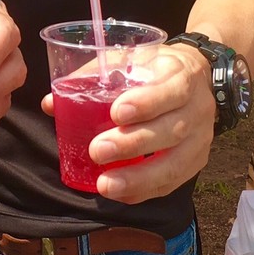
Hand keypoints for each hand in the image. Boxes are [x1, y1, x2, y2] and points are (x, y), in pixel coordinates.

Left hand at [41, 44, 214, 203]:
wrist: (199, 78)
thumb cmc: (155, 70)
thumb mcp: (131, 60)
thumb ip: (93, 78)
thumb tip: (52, 104)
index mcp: (183, 76)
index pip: (170, 91)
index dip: (145, 103)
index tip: (116, 113)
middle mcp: (198, 109)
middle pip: (171, 130)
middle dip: (132, 144)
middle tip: (97, 151)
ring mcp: (202, 138)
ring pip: (175, 163)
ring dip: (139, 177)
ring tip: (106, 185)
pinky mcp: (197, 161)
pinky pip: (173, 182)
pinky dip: (146, 191)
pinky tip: (121, 195)